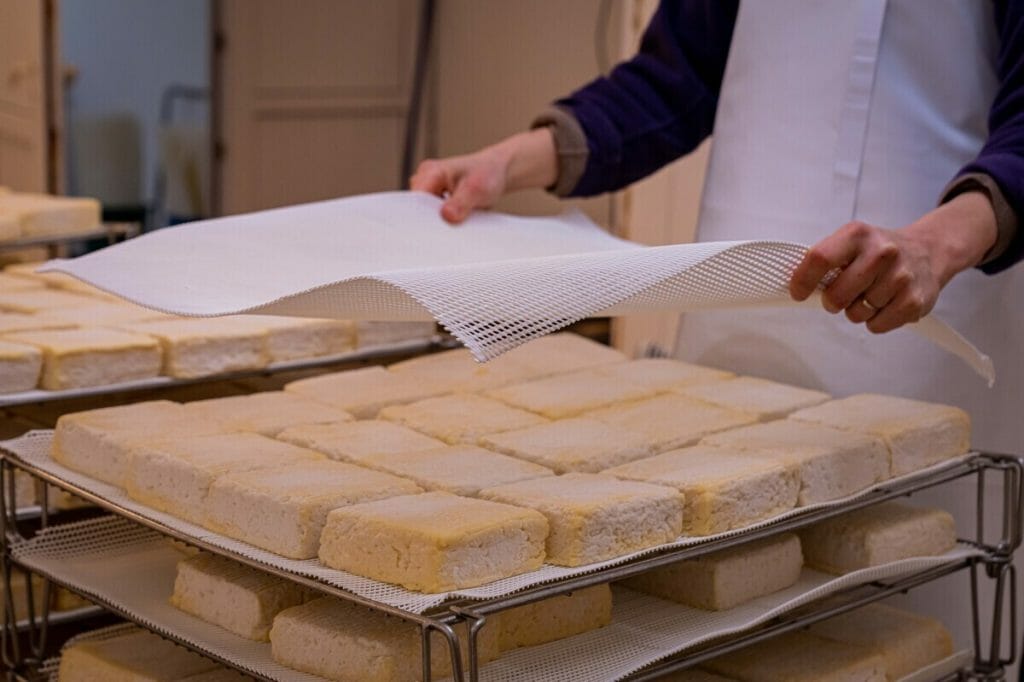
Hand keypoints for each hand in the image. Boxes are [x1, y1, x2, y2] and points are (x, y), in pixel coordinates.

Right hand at [411, 128, 557, 223]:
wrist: (497, 171)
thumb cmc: (488, 174)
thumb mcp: (477, 189)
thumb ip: (461, 203)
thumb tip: (447, 216)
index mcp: (430, 172)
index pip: (415, 200)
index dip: (422, 218)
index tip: (434, 232)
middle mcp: (425, 179)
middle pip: (417, 208)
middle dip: (431, 222)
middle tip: (448, 231)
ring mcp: (429, 188)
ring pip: (425, 213)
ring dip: (438, 222)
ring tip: (455, 225)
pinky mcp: (436, 198)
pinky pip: (433, 214)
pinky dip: (443, 221)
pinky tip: (455, 224)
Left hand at [789, 192, 997, 332]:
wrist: (927, 252)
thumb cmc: (877, 252)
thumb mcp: (849, 243)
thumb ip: (822, 260)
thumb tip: (790, 281)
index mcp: (857, 235)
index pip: (819, 259)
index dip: (802, 281)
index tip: (798, 293)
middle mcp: (882, 252)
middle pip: (836, 294)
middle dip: (832, 301)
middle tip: (841, 295)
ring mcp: (901, 276)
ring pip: (856, 313)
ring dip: (856, 310)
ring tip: (869, 294)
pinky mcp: (914, 300)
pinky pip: (876, 325)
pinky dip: (874, 321)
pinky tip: (884, 304)